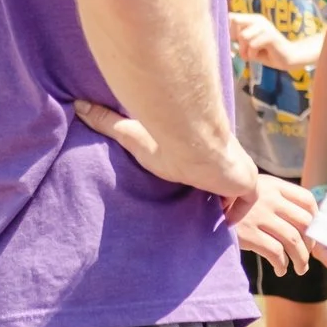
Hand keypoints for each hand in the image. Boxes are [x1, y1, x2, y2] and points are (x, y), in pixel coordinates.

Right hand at [70, 99, 257, 200]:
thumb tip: (77, 105)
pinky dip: (239, 211)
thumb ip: (107, 121)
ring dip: (229, 201)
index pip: (207, 162)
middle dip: (218, 190)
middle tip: (202, 207)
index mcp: (203, 146)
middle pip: (226, 176)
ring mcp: (239, 169)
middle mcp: (224, 155)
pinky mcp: (248, 182)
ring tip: (213, 217)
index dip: (202, 175)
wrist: (192, 142)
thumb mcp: (131, 133)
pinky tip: (223, 220)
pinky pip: (249, 200)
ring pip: (240, 189)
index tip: (192, 187)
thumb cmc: (164, 139)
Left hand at [229, 13, 314, 71]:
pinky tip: (262, 55)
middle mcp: (258, 19)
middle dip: (238, 41)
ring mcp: (265, 26)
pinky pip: (252, 45)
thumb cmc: (265, 52)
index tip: (234, 41)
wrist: (286, 58)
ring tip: (254, 54)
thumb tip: (222, 36)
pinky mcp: (270, 35)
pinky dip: (253, 54)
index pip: (231, 17)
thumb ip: (236, 38)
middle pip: (235, 25)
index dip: (228, 30)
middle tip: (246, 50)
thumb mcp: (247, 44)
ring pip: (243, 36)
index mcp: (252, 19)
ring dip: (246, 50)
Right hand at [229, 173, 316, 273]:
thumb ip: (277, 198)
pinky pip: (275, 252)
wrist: (202, 207)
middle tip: (306, 256)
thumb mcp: (255, 189)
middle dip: (310, 244)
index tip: (312, 233)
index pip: (307, 200)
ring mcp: (259, 216)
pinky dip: (282, 264)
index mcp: (274, 185)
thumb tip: (307, 222)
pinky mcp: (248, 234)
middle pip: (304, 223)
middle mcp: (269, 199)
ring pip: (293, 240)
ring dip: (301, 259)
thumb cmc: (232, 202)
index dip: (316, 218)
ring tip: (300, 269)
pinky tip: (280, 270)